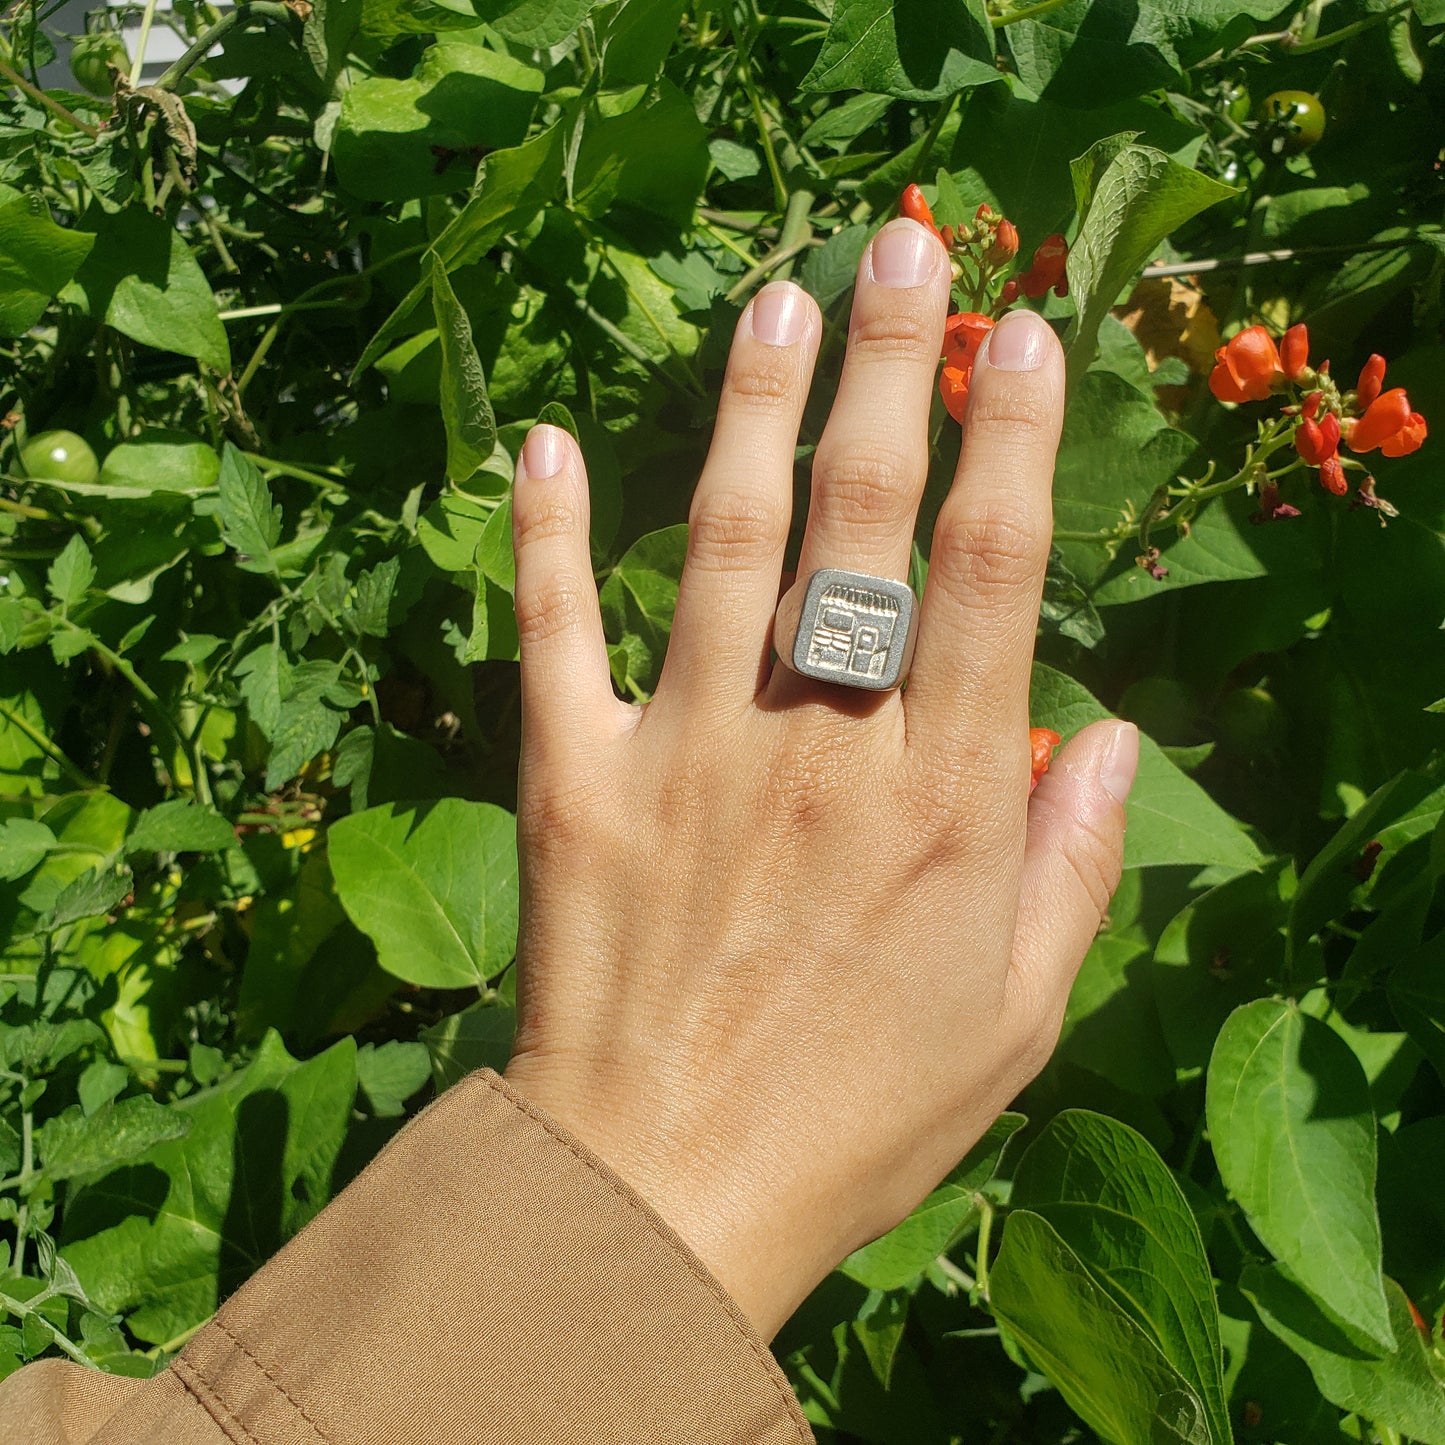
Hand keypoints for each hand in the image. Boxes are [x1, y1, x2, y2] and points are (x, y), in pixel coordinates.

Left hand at [501, 217, 1137, 1340]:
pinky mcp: (574, 782)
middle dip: (894, 367)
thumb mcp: (1016, 1017)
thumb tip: (1113, 736)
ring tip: (779, 296)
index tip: (1024, 335)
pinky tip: (541, 443)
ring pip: (724, 543)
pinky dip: (545, 536)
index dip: (1013, 441)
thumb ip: (1075, 868)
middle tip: (910, 244)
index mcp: (938, 800)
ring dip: (754, 409)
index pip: (989, 576)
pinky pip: (554, 635)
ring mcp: (686, 753)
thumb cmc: (857, 1118)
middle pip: (865, 521)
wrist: (660, 1196)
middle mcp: (817, 747)